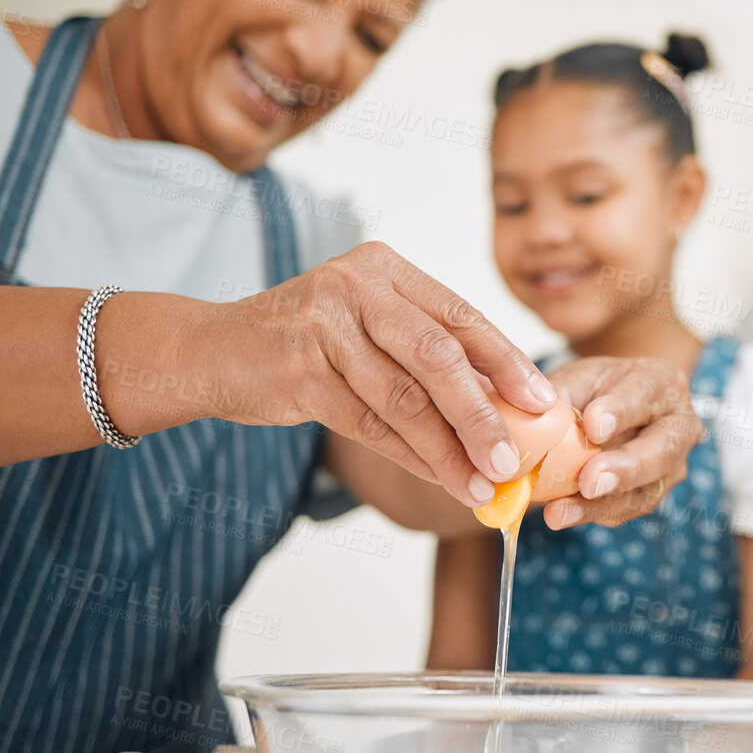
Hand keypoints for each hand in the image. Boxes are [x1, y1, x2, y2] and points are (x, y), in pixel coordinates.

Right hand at [201, 242, 554, 504]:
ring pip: (404, 399)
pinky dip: (409, 456)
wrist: (210, 350)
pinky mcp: (297, 371)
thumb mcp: (368, 325)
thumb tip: (505, 405)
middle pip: (438, 357)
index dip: (507, 361)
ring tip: (481, 484)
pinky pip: (367, 424)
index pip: (460, 316)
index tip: (542, 402)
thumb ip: (426, 352)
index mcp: (385, 268)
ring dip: (448, 450)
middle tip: (515, 458)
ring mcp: (323, 326)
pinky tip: (439, 478)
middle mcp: (356, 286)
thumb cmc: (306, 341)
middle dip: (484, 413)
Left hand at [537, 356, 701, 528]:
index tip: (592, 426)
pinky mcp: (651, 494)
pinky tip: (564, 514)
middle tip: (588, 481)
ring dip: (601, 504)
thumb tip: (531, 419)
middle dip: (624, 469)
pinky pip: (626, 510)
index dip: (620, 412)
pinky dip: (592, 513)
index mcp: (661, 383)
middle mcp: (677, 426)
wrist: (613, 409)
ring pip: (645, 491)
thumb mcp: (577, 379)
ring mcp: (670, 466)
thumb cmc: (596, 390)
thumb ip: (560, 396)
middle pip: (661, 451)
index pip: (645, 395)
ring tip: (560, 511)